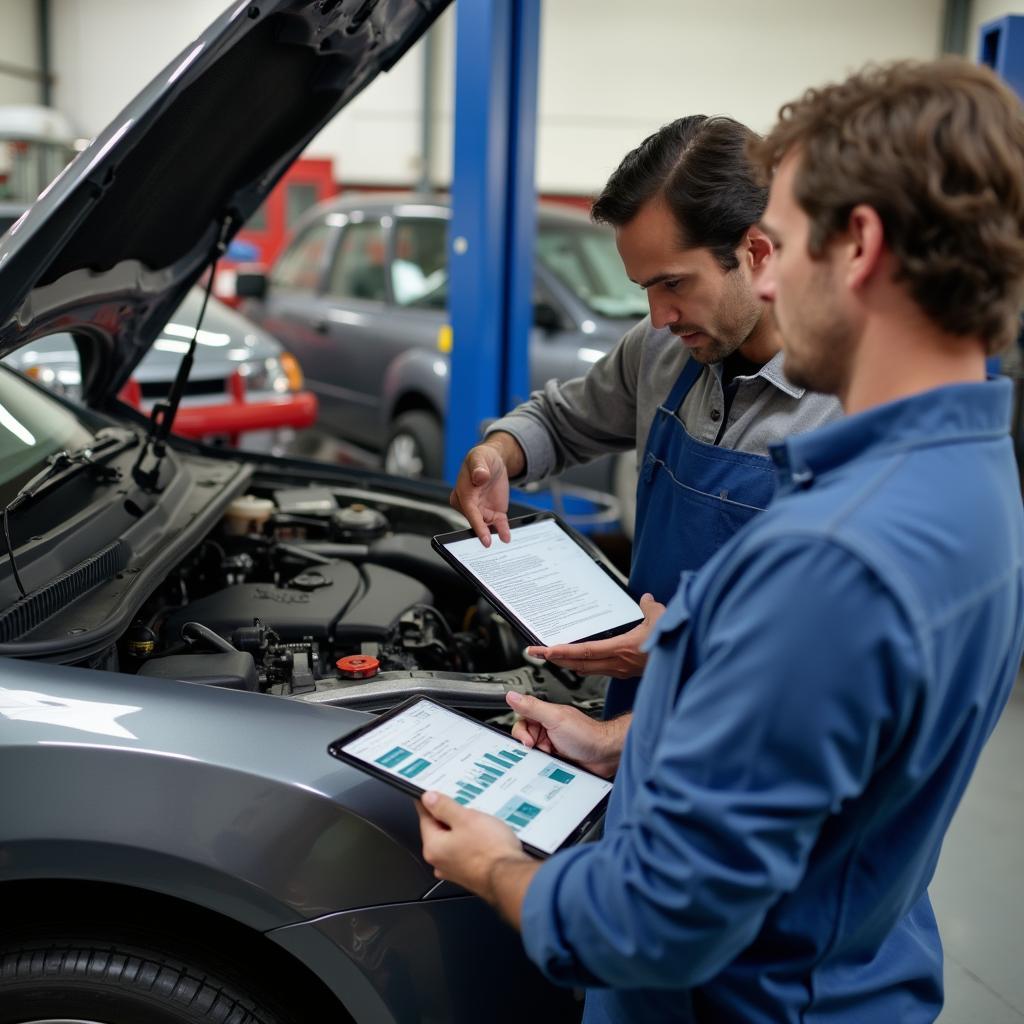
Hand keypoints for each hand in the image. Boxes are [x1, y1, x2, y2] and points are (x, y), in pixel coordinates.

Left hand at [416, 791, 538, 924]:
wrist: (511, 877)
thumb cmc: (490, 851)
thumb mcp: (465, 819)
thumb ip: (444, 807)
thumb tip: (429, 799)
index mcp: (434, 848)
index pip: (424, 818)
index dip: (429, 802)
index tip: (432, 793)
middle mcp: (441, 862)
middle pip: (439, 830)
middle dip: (450, 816)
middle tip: (463, 804)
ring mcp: (456, 870)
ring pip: (455, 840)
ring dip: (464, 829)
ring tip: (480, 819)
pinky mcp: (471, 873)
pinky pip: (466, 851)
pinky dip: (473, 841)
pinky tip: (486, 835)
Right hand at [450, 435, 525, 545]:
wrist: (493, 461)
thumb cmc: (482, 458)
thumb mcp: (479, 458)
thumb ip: (479, 468)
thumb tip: (479, 476)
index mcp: (462, 493)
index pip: (469, 510)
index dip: (476, 524)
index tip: (483, 536)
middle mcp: (469, 505)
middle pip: (476, 522)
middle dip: (482, 534)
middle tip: (489, 544)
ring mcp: (481, 510)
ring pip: (487, 526)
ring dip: (494, 534)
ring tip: (504, 539)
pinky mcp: (493, 512)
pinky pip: (498, 524)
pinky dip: (503, 531)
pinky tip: (506, 537)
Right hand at [506, 691, 623, 776]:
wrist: (605, 754)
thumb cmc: (586, 734)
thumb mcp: (555, 718)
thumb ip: (532, 707)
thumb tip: (511, 695)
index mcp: (543, 716)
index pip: (520, 722)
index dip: (521, 733)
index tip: (528, 741)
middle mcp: (546, 730)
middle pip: (524, 740)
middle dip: (531, 748)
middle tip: (543, 750)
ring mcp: (550, 745)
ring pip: (531, 754)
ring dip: (539, 758)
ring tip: (552, 757)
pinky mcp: (554, 759)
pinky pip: (541, 764)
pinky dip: (544, 766)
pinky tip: (553, 764)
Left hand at [526, 593, 665, 676]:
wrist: (685, 665)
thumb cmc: (673, 645)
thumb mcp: (661, 618)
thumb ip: (650, 607)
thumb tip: (646, 599)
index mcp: (621, 650)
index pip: (585, 652)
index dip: (563, 652)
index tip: (545, 651)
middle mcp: (617, 663)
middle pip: (579, 663)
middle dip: (556, 659)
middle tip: (537, 654)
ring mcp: (620, 670)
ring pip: (587, 668)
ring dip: (568, 663)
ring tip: (553, 657)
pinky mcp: (625, 672)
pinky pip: (598, 669)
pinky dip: (584, 664)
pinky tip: (581, 660)